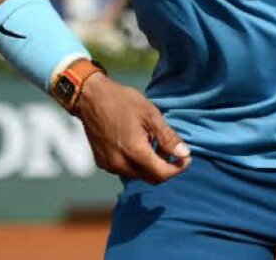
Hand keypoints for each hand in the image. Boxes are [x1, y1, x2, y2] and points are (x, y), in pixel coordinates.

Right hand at [77, 74, 191, 184]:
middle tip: (173, 150)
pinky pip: (125, 169)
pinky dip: (136, 163)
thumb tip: (184, 153)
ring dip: (151, 165)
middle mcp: (121, 164)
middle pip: (151, 178)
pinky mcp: (102, 162)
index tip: (186, 158)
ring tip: (153, 142)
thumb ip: (168, 137)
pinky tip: (138, 144)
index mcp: (135, 152)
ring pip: (138, 174)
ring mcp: (109, 165)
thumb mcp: (150, 114)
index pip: (162, 174)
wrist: (89, 97)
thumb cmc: (121, 101)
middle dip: (166, 168)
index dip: (178, 168)